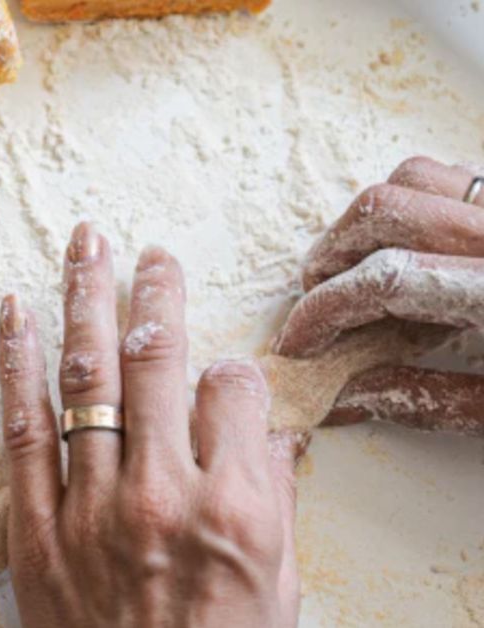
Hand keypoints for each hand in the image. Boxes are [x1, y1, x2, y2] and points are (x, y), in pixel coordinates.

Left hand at [0, 224, 302, 627]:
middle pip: (159, 361)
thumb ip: (273, 499)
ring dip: (84, 300)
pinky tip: (14, 311)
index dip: (228, 373)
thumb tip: (265, 430)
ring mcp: (90, 506)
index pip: (233, 389)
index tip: (218, 376)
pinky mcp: (32, 527)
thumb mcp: (279, 586)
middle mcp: (162, 494)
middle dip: (155, 293)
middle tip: (148, 252)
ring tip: (84, 242)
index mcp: (236, 509)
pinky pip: (20, 428)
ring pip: (87, 378)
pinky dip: (15, 364)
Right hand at [273, 157, 483, 435]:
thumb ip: (431, 398)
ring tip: (357, 269)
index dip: (326, 311)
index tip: (299, 340)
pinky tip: (413, 248)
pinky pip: (449, 174)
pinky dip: (414, 201)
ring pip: (410, 179)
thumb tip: (346, 396)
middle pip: (382, 213)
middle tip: (316, 304)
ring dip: (367, 223)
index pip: (386, 281)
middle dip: (330, 260)